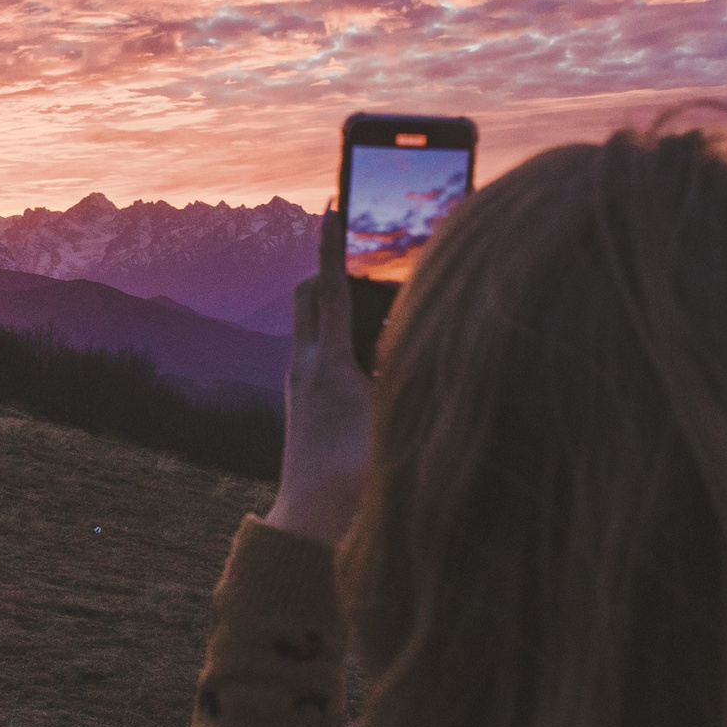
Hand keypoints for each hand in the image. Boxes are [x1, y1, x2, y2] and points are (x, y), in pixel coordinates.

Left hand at [264, 209, 373, 546]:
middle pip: (308, 294)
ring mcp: (298, 382)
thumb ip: (405, 376)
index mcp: (328, 365)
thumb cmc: (355, 476)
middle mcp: (305, 366)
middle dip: (327, 266)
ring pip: (308, 321)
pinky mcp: (300, 400)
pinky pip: (313, 348)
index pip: (331, 289)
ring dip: (329, 300)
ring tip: (360, 293)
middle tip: (351, 244)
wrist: (311, 520)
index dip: (332, 245)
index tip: (332, 206)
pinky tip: (357, 350)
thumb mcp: (390, 418)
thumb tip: (428, 340)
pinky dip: (331, 333)